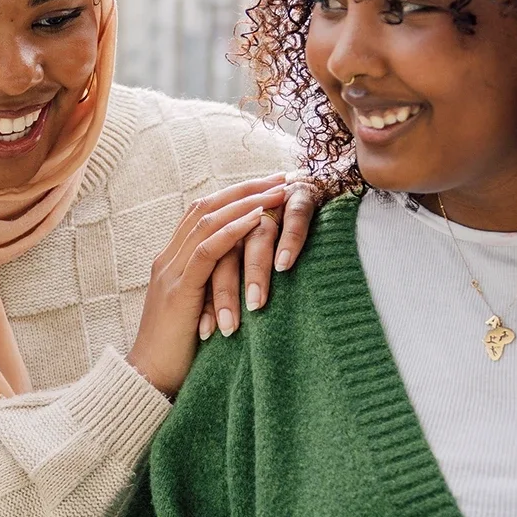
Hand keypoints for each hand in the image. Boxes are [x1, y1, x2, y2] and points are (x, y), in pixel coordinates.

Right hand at [127, 174, 291, 396]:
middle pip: (205, 206)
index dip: (235, 194)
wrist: (147, 381)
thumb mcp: (199, 313)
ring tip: (278, 192)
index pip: (202, 213)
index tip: (269, 184)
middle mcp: (167, 259)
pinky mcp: (178, 290)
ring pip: (207, 221)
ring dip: (246, 202)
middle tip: (281, 176)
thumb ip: (213, 290)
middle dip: (245, 188)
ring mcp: (170, 272)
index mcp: (171, 262)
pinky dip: (233, 230)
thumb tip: (246, 281)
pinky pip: (207, 250)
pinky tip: (258, 220)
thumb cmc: (178, 355)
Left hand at [200, 177, 321, 340]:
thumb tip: (217, 324)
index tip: (204, 333)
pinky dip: (289, 241)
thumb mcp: (251, 255)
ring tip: (255, 305)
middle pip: (225, 255)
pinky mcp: (301, 196)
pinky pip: (294, 218)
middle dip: (223, 294)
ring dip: (254, 272)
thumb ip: (234, 278)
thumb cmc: (280, 232)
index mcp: (226, 228)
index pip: (207, 266)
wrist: (313, 183)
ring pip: (257, 239)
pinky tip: (284, 265)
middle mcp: (245, 215)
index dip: (204, 299)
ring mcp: (273, 204)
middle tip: (226, 328)